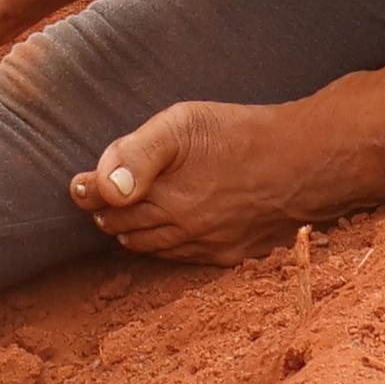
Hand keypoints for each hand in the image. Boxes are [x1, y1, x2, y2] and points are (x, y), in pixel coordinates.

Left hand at [71, 101, 289, 261]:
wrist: (306, 162)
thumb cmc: (241, 134)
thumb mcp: (183, 124)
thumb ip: (136, 153)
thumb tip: (102, 189)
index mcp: (162, 194)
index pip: (104, 201)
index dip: (86, 191)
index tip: (78, 185)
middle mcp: (180, 227)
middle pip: (123, 227)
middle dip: (106, 213)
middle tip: (95, 201)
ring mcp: (205, 245)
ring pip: (150, 248)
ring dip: (131, 233)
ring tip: (121, 219)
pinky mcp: (230, 257)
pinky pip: (183, 259)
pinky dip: (165, 249)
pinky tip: (164, 236)